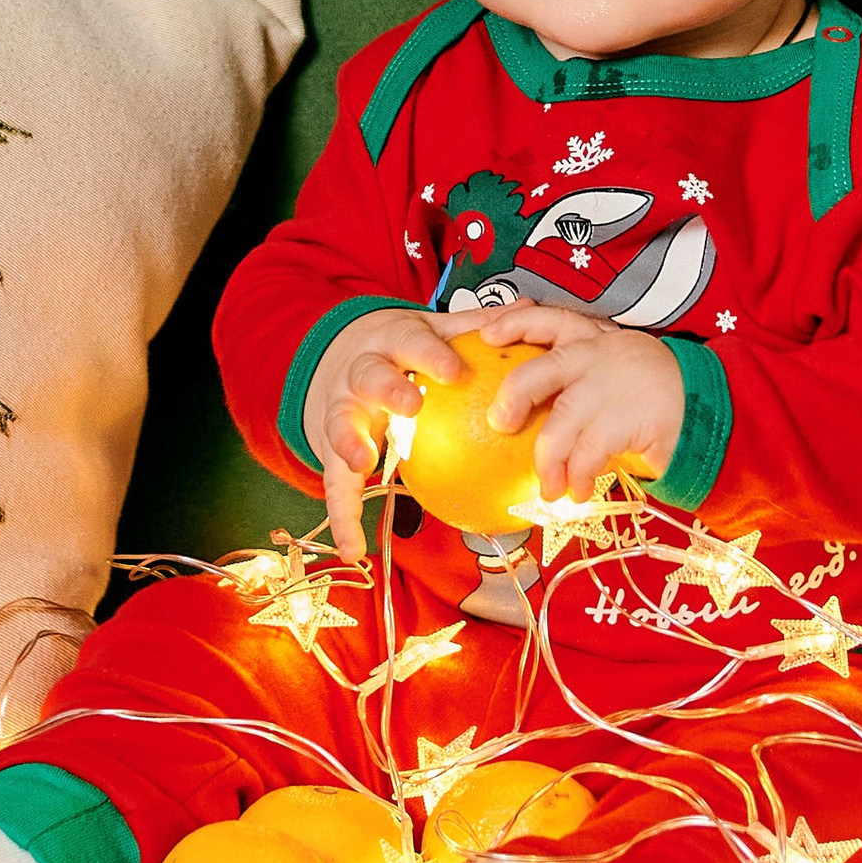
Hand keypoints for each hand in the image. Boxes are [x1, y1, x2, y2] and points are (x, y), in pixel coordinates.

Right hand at [303, 302, 477, 563]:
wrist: (341, 355)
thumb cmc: (404, 348)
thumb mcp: (432, 330)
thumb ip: (475, 328)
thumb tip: (530, 311)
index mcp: (392, 342)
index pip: (413, 344)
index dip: (430, 355)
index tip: (452, 371)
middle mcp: (361, 373)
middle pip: (370, 377)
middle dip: (388, 390)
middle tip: (410, 406)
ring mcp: (341, 408)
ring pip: (339, 423)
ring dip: (349, 442)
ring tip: (362, 463)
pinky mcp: (330, 444)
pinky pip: (333, 483)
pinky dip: (341, 516)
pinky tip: (356, 551)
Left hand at [476, 303, 686, 506]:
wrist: (711, 416)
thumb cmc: (648, 404)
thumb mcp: (610, 384)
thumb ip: (573, 389)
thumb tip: (520, 416)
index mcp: (597, 341)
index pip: (552, 320)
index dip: (517, 322)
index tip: (487, 335)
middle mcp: (605, 355)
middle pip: (547, 367)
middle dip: (516, 394)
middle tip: (499, 424)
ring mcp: (619, 384)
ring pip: (564, 420)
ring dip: (549, 460)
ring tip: (550, 488)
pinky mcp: (634, 416)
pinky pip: (590, 451)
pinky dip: (579, 476)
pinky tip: (579, 491)